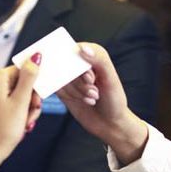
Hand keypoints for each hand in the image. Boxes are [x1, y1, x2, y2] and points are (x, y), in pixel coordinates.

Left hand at [0, 54, 41, 167]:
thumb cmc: (3, 130)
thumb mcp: (21, 102)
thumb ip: (30, 77)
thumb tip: (36, 57)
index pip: (24, 70)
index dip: (34, 86)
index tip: (36, 101)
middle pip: (22, 82)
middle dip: (30, 99)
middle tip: (31, 113)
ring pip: (18, 93)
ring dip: (26, 108)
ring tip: (25, 122)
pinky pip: (10, 101)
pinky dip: (18, 111)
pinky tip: (20, 124)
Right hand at [56, 43, 147, 163]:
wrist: (110, 123)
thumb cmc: (114, 100)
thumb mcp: (111, 79)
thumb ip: (99, 60)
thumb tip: (82, 48)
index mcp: (93, 54)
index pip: (75, 50)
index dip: (79, 66)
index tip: (91, 79)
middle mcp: (80, 62)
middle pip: (66, 65)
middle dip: (80, 82)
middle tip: (95, 92)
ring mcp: (70, 76)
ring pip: (60, 77)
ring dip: (77, 91)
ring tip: (92, 98)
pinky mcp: (62, 88)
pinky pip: (56, 88)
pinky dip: (69, 96)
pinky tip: (83, 101)